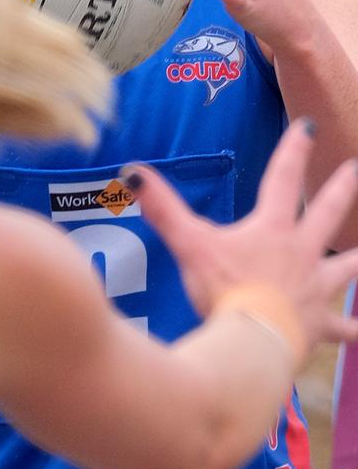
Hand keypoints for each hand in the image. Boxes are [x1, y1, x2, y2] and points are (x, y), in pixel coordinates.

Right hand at [123, 120, 357, 352]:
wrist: (254, 342)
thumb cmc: (224, 290)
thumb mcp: (190, 244)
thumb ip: (163, 207)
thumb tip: (132, 172)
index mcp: (272, 229)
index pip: (283, 179)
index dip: (294, 150)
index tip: (308, 126)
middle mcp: (301, 252)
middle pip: (328, 213)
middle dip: (342, 189)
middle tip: (355, 168)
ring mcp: (315, 289)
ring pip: (346, 268)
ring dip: (357, 258)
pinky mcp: (318, 324)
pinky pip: (342, 328)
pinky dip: (351, 330)